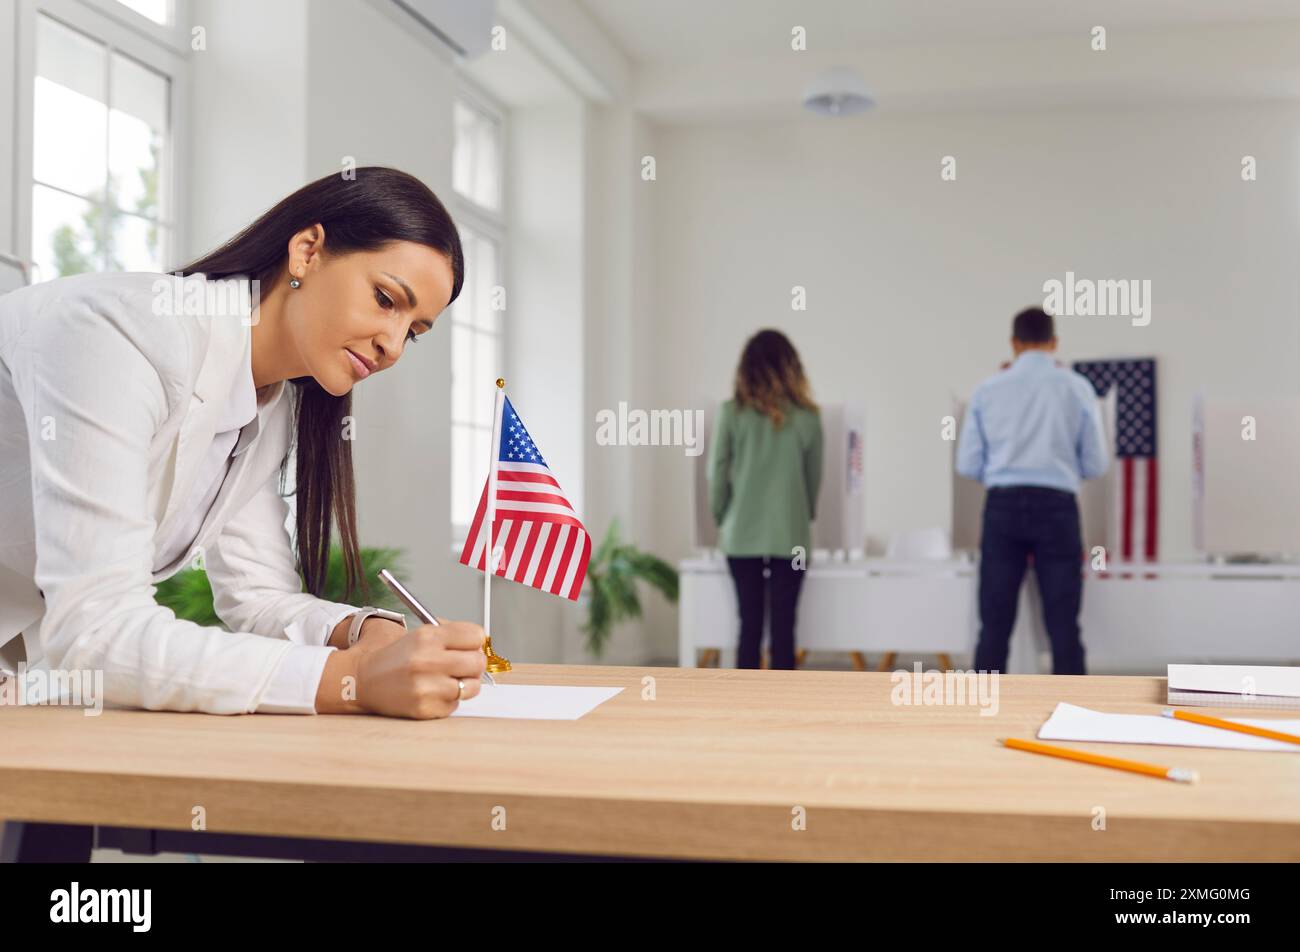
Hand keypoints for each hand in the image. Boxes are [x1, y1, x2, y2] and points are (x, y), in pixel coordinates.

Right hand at [352, 621, 487, 718]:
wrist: (362, 679)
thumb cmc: (395, 657)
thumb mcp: (420, 633)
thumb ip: (451, 634)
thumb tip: (480, 642)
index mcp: (428, 636)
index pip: (476, 635)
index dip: (475, 642)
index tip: (470, 646)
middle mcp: (427, 660)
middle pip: (478, 662)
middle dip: (473, 664)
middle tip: (463, 665)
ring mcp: (426, 687)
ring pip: (472, 687)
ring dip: (465, 685)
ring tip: (448, 680)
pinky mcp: (424, 709)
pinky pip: (455, 705)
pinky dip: (449, 701)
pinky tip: (433, 693)